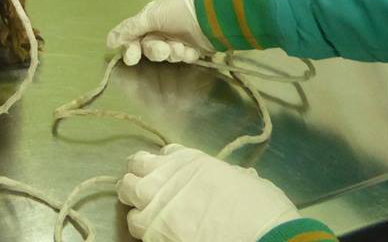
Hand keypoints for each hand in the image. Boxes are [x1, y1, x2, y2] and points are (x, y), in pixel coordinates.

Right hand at [106, 0, 213, 64]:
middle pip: (149, 50)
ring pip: (166, 55)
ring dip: (172, 52)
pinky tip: (192, 48)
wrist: (211, 15)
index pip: (133, 38)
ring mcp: (176, 41)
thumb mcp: (151, 16)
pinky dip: (186, 54)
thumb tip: (109, 42)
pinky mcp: (191, 49)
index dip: (131, 49)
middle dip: (156, 50)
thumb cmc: (178, 11)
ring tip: (181, 46)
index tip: (131, 57)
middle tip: (163, 48)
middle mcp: (160, 31)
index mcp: (149, 21)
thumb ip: (130, 29)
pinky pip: (182, 58)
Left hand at [117, 145, 299, 241]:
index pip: (164, 154)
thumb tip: (232, 177)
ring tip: (141, 209)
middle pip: (135, 165)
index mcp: (191, 159)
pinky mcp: (152, 228)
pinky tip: (150, 230)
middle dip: (137, 175)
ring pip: (127, 192)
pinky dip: (140, 225)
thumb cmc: (260, 208)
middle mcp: (167, 173)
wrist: (260, 235)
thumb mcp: (244, 179)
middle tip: (142, 188)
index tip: (166, 173)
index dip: (163, 164)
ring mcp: (156, 200)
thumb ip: (226, 174)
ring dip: (133, 199)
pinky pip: (134, 223)